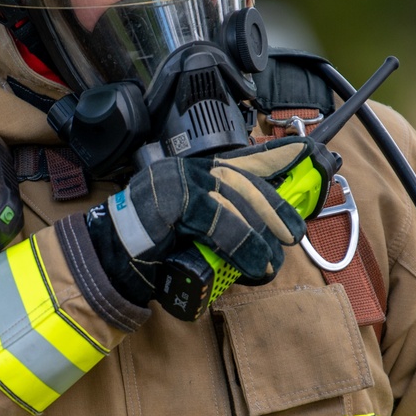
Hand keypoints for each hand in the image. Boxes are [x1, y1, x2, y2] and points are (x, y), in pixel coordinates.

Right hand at [85, 141, 315, 305]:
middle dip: (275, 205)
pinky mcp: (172, 204)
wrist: (107, 261)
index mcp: (192, 171)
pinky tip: (257, 263)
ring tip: (277, 256)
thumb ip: (218, 223)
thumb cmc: (149, 250)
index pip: (242, 159)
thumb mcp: (190, 230)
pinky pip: (219, 223)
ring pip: (235, 200)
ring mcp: (177, 183)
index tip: (308, 153)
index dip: (277, 155)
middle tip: (296, 230)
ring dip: (263, 230)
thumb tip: (262, 236)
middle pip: (243, 180)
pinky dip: (243, 245)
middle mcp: (185, 169)